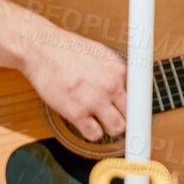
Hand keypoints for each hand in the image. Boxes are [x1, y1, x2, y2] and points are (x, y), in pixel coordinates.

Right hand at [18, 21, 127, 142]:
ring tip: (102, 121)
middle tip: (118, 117)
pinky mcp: (76, 112)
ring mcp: (94, 100)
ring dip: (111, 128)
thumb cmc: (68, 50)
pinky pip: (94, 134)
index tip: (137, 112)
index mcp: (120, 70)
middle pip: (132, 114)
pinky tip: (88, 124)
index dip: (139, 107)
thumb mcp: (102, 55)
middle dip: (126, 118)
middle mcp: (111, 85)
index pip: (142, 96)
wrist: (42, 49)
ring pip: (117, 128)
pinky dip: (93, 133)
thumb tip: (131, 87)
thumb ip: (118, 73)